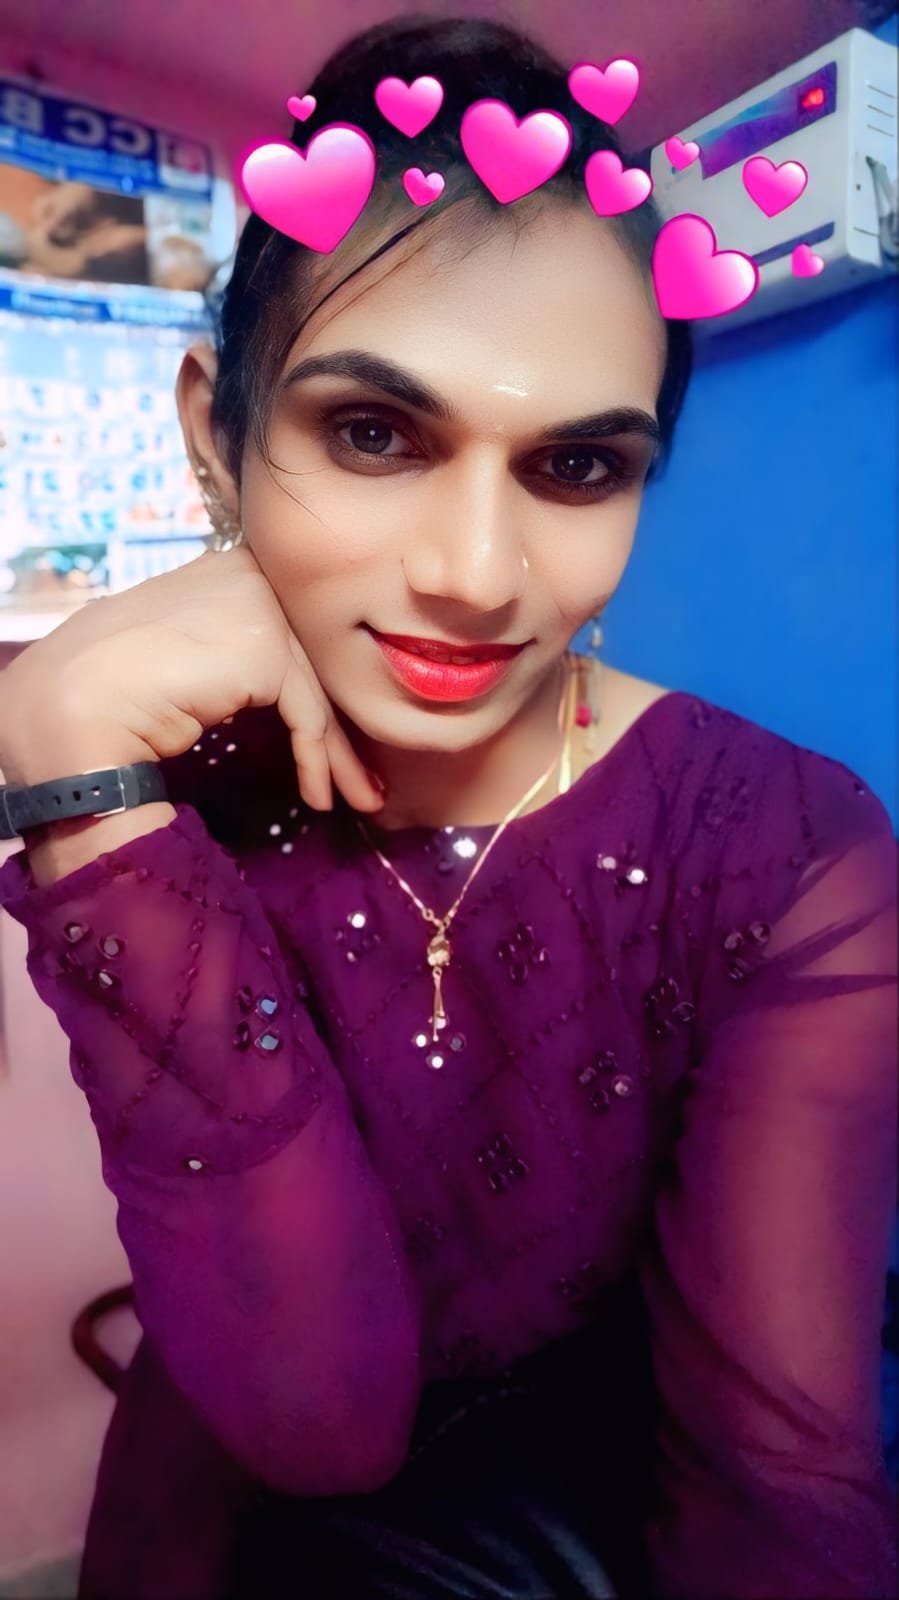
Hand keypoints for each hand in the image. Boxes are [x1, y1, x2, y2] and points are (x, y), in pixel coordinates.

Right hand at [1, 546, 385, 814]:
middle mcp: (250, 572)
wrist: (79, 697)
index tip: (332, 737)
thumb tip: (263, 681)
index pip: (292, 631)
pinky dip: (316, 760)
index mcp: (230, 566)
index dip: (317, 688)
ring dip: (338, 756)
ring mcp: (262, 604)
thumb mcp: (188, 650)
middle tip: (364, 778)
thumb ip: (231, 650)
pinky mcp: (266, 645)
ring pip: (318, 690)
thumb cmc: (114, 682)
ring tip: (359, 799)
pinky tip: (318, 796)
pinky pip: (307, 714)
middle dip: (342, 726)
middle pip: (313, 660)